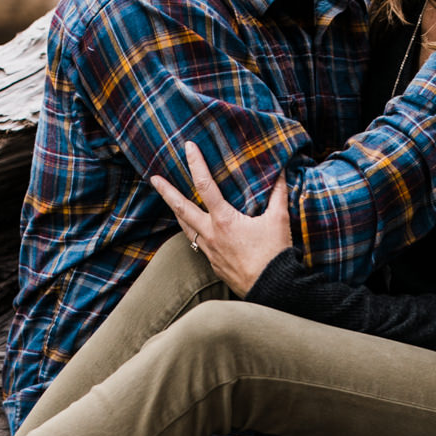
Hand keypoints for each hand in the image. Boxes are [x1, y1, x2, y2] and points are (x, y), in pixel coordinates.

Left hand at [150, 142, 293, 295]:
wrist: (272, 289)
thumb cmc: (274, 255)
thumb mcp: (278, 220)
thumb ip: (278, 194)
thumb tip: (280, 173)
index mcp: (224, 220)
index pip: (204, 185)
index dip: (196, 164)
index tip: (188, 147)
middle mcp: (211, 235)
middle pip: (181, 209)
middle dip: (166, 192)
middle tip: (154, 179)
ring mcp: (210, 251)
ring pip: (186, 228)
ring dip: (177, 213)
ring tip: (170, 202)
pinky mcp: (214, 265)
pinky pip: (198, 244)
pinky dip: (193, 232)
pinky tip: (196, 230)